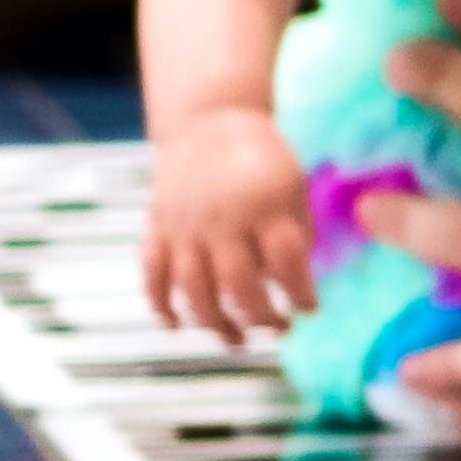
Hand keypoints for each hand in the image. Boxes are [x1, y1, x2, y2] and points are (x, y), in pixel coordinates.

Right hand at [142, 109, 314, 346]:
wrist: (208, 119)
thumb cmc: (261, 159)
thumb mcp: (293, 185)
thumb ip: (296, 233)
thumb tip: (296, 287)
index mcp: (264, 204)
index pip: (285, 260)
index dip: (301, 293)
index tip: (309, 310)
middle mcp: (222, 217)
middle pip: (238, 283)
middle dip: (262, 317)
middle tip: (278, 330)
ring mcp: (184, 225)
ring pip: (193, 288)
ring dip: (214, 323)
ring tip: (236, 341)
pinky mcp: (157, 227)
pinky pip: (151, 272)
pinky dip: (158, 304)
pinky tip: (175, 326)